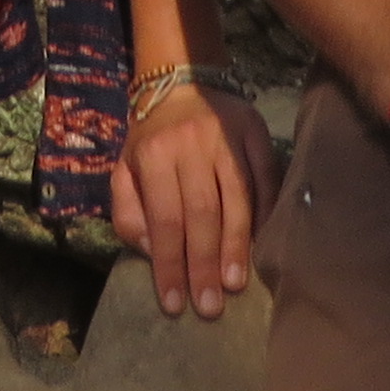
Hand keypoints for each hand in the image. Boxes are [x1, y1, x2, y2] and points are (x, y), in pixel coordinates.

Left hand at [109, 84, 281, 319]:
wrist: (181, 84)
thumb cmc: (151, 141)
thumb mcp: (124, 171)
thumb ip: (129, 214)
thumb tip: (155, 252)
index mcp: (154, 154)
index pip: (164, 219)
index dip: (170, 264)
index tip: (174, 305)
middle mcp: (191, 144)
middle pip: (202, 213)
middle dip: (205, 264)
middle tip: (210, 307)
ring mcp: (227, 137)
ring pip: (237, 199)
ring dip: (237, 246)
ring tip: (234, 284)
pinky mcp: (256, 131)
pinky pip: (265, 179)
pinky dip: (265, 215)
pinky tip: (262, 247)